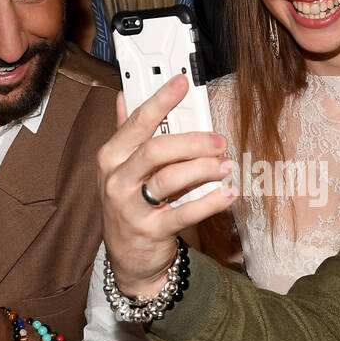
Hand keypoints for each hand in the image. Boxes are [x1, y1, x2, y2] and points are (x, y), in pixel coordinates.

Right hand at [97, 73, 236, 296]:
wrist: (129, 259)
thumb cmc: (130, 205)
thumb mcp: (122, 168)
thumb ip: (126, 132)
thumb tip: (123, 95)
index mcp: (111, 157)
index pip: (137, 122)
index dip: (161, 100)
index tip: (182, 82)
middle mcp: (118, 180)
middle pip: (156, 150)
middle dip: (192, 141)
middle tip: (219, 140)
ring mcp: (132, 208)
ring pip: (170, 179)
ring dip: (204, 168)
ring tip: (226, 165)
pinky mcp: (151, 231)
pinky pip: (184, 213)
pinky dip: (210, 202)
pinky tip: (228, 193)